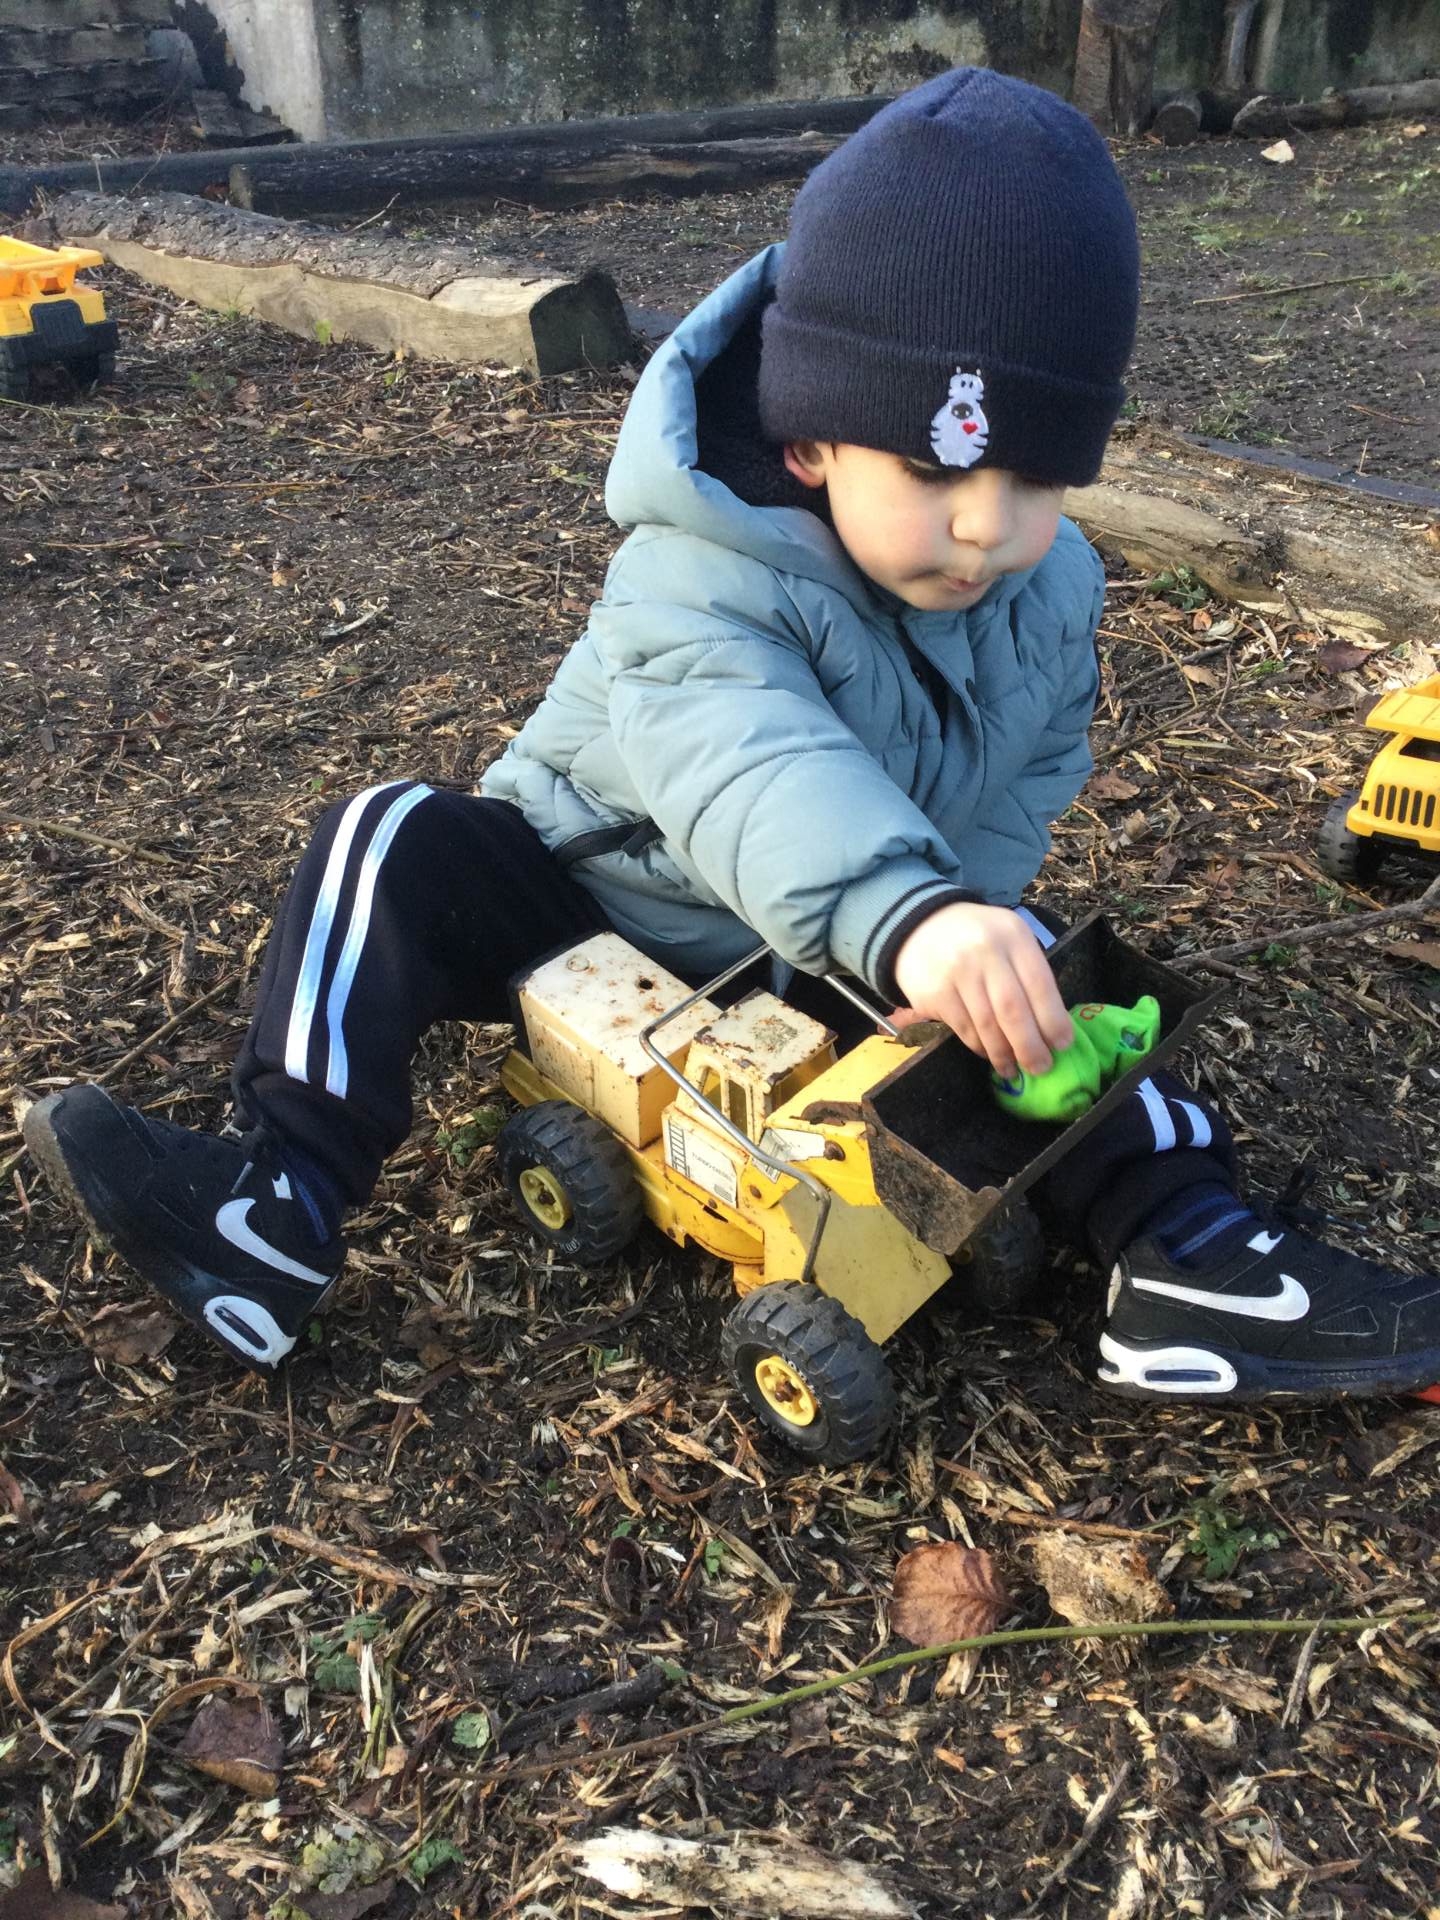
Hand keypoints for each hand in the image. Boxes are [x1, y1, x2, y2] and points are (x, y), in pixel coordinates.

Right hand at [891, 903, 1072, 1078]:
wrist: (921, 927)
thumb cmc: (978, 939)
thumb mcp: (1010, 940)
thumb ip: (1029, 974)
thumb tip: (1052, 1028)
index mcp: (1013, 936)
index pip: (1040, 985)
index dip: (1054, 1020)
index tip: (1063, 1045)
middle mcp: (985, 951)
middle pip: (1013, 1010)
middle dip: (1030, 1046)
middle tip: (1041, 1068)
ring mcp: (956, 972)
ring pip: (987, 1025)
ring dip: (1004, 1054)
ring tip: (1014, 1070)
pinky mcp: (934, 993)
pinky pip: (964, 1029)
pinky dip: (980, 1047)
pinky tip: (989, 1054)